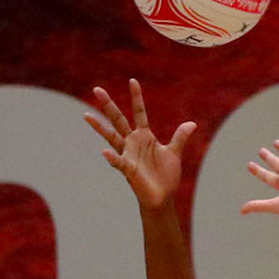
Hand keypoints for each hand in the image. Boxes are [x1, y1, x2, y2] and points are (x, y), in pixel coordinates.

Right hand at [86, 79, 194, 209]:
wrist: (163, 197)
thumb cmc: (166, 175)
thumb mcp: (174, 152)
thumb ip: (180, 137)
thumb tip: (192, 123)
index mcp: (144, 136)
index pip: (139, 112)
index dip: (136, 97)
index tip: (133, 81)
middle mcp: (133, 143)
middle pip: (119, 120)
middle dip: (108, 105)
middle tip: (96, 89)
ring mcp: (128, 155)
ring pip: (111, 137)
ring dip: (99, 127)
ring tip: (86, 115)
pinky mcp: (128, 169)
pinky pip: (118, 162)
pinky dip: (112, 158)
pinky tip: (104, 152)